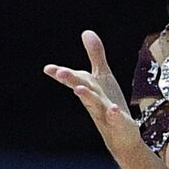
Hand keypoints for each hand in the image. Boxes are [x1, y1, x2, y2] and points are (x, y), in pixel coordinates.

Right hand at [44, 29, 139, 157]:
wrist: (121, 136)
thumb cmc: (108, 104)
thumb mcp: (102, 77)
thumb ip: (95, 55)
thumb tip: (86, 32)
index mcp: (89, 89)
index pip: (74, 79)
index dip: (61, 74)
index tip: (47, 68)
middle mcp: (94, 101)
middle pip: (82, 88)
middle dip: (71, 80)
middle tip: (60, 72)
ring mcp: (105, 113)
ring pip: (95, 103)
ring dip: (87, 95)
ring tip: (79, 89)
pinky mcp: (120, 123)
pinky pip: (116, 118)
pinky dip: (114, 114)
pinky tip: (113, 109)